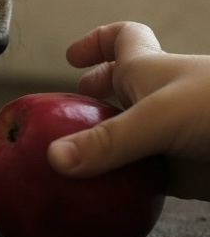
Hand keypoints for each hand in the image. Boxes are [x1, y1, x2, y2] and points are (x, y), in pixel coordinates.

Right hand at [47, 21, 209, 198]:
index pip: (121, 39)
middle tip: (68, 111)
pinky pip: (143, 178)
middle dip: (93, 97)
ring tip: (70, 161)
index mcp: (150, 68)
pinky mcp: (181, 175)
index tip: (71, 58)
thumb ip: (108, 143)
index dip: (96, 42)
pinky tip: (101, 196)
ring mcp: (169, 138)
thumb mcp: (159, 118)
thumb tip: (54, 159)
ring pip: (127, 138)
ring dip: (102, 148)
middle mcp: (157, 99)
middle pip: (119, 89)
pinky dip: (122, 185)